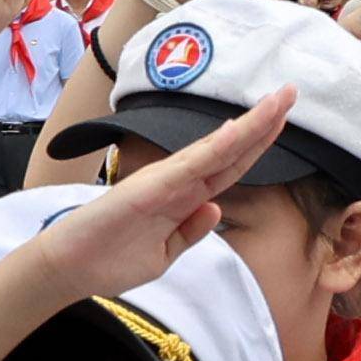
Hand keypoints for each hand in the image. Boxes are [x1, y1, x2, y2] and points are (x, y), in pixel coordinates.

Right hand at [22, 91, 291, 297]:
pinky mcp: (152, 188)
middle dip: (264, 122)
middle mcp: (178, 181)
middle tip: (292, 92)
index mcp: (183, 197)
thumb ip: (190, 231)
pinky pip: (194, 166)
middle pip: (231, 150)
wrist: (68, 268)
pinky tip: (241, 130)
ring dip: (251, 125)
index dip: (259, 143)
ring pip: (219, 150)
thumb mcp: (164, 253)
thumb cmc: (109, 259)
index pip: (230, 167)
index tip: (284, 119)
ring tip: (280, 100)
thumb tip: (216, 208)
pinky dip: (219, 147)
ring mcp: (166, 181)